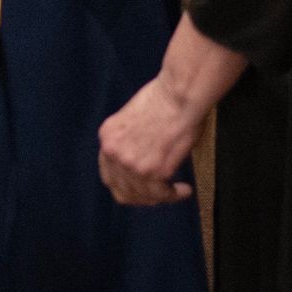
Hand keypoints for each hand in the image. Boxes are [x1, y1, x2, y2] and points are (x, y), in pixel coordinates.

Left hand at [99, 74, 206, 207]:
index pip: (109, 175)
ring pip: (144, 196)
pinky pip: (163, 194)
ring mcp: (132, 164)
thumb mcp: (131, 118)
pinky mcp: (154, 171)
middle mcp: (114, 153)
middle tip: (158, 195)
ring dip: (161, 197)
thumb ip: (129, 141)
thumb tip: (140, 158)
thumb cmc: (165, 99)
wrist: (180, 94)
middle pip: (123, 191)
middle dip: (142, 197)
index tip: (140, 188)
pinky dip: (175, 195)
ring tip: (178, 191)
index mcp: (107, 137)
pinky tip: (185, 190)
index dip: (125, 185)